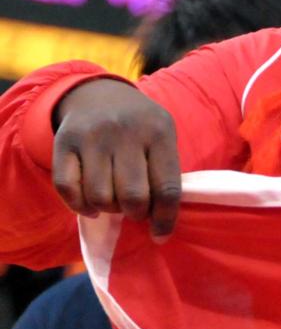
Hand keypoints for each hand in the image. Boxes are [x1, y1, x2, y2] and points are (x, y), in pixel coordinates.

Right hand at [52, 79, 180, 240]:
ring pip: (100, 197)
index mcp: (159, 132)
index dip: (166, 219)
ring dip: (109, 209)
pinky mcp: (64, 142)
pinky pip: (68, 189)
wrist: (98, 93)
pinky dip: (80, 206)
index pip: (167, 188)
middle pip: (133, 197)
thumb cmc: (140, 125)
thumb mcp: (162, 136)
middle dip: (136, 214)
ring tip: (114, 201)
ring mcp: (92, 136)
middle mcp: (125, 132)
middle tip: (135, 210)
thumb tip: (161, 224)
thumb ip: (165, 173)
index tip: (160, 235)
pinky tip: (91, 204)